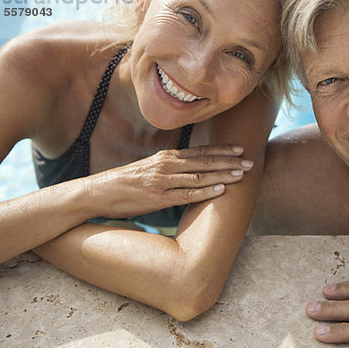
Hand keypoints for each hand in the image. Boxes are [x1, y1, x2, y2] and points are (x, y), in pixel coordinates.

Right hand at [85, 145, 252, 218]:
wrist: (98, 192)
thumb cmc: (125, 182)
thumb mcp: (149, 168)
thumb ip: (169, 167)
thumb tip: (189, 169)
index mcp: (166, 157)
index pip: (199, 151)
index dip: (221, 151)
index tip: (239, 149)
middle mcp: (166, 165)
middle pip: (204, 162)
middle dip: (229, 162)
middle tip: (250, 161)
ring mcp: (163, 181)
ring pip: (199, 177)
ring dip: (223, 175)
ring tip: (242, 175)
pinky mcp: (158, 198)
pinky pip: (187, 195)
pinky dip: (206, 193)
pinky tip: (221, 190)